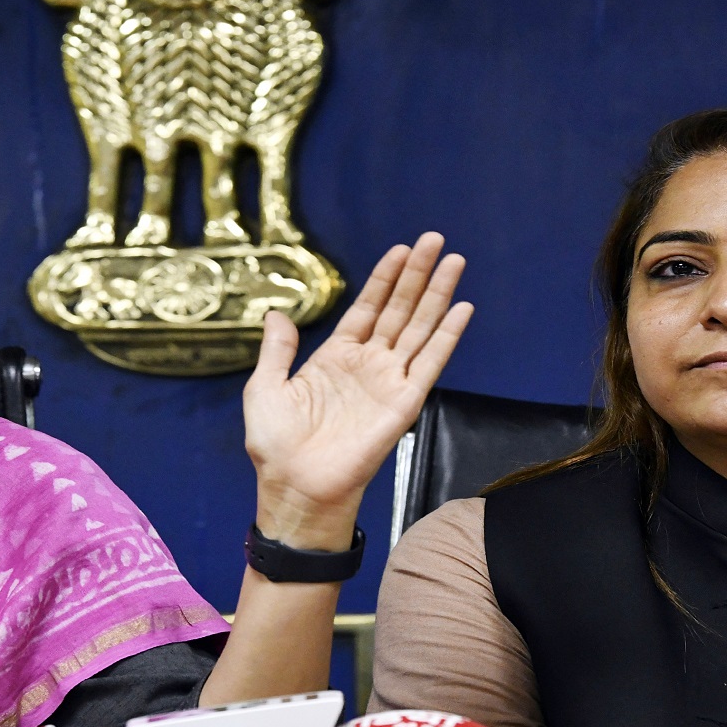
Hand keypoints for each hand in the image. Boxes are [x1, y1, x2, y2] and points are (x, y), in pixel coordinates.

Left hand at [244, 232, 471, 547]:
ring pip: (419, 328)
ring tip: (454, 261)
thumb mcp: (265, 387)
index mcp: (335, 357)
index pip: (368, 308)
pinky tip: (461, 309)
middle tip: (434, 240)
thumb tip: (277, 314)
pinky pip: (429, 363)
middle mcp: (367, 364)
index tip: (401, 249)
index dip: (384, 278)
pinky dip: (447, 336)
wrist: (296, 487)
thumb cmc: (276, 446)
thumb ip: (278, 350)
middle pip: (399, 310)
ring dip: (437, 295)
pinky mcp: (403, 403)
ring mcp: (388, 381)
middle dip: (417, 274)